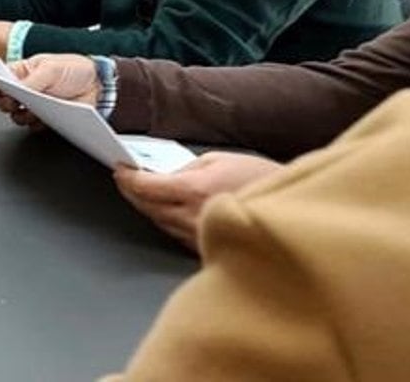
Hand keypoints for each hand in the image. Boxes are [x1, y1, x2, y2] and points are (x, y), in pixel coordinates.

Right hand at [0, 54, 100, 127]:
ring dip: (20, 116)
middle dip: (7, 103)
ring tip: (31, 111)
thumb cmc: (75, 69)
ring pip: (16, 115)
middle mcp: (26, 89)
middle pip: (4, 100)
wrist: (98, 85)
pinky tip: (42, 119)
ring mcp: (34, 105)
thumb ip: (32, 80)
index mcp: (23, 72)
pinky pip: (32, 126)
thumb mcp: (51, 68)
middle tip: (16, 102)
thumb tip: (16, 89)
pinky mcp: (44, 118)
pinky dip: (34, 125)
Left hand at [114, 152, 284, 250]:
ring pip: (158, 222)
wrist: (290, 209)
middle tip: (124, 180)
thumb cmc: (259, 179)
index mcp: (193, 190)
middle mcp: (191, 216)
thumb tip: (162, 176)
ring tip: (140, 192)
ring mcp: (197, 236)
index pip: (145, 187)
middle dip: (131, 192)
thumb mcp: (219, 160)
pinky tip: (164, 209)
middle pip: (146, 207)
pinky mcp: (204, 248)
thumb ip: (186, 168)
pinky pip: (174, 233)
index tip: (119, 170)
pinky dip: (165, 219)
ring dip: (147, 207)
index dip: (127, 178)